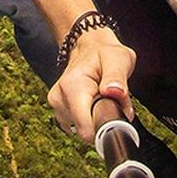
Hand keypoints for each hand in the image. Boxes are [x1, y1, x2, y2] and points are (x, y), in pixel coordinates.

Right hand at [48, 27, 135, 143]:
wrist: (89, 47)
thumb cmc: (105, 53)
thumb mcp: (118, 58)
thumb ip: (117, 76)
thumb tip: (114, 91)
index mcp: (72, 86)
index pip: (86, 128)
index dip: (106, 125)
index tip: (118, 112)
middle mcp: (59, 98)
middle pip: (86, 130)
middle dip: (104, 119)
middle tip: (113, 99)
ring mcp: (57, 106)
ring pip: (84, 130)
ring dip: (98, 118)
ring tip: (103, 97)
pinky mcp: (60, 112)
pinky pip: (79, 127)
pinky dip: (90, 119)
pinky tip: (94, 102)